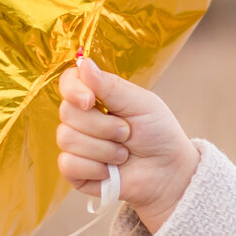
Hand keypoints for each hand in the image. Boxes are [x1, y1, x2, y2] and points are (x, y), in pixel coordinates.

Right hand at [55, 57, 199, 231]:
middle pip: (67, 112)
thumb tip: (83, 63)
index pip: (69, 82)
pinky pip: (68, 164)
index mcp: (97, 97)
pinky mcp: (76, 172)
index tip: (90, 100)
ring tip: (124, 154)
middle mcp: (82, 119)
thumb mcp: (141, 104)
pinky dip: (94, 169)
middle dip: (103, 126)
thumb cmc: (159, 134)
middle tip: (127, 133)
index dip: (73, 89)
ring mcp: (76, 145)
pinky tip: (110, 172)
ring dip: (103, 149)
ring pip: (67, 139)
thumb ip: (111, 86)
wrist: (169, 172)